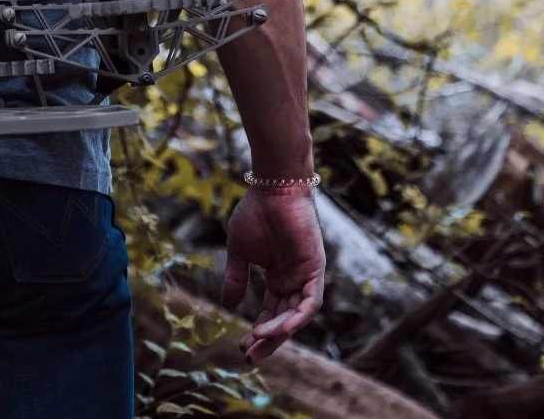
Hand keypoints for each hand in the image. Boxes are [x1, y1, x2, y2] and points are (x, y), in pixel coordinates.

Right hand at [220, 187, 324, 359]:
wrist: (272, 189)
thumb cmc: (255, 214)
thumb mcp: (239, 252)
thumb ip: (236, 278)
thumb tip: (228, 305)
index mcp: (278, 278)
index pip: (271, 313)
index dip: (258, 332)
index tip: (242, 346)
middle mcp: (294, 281)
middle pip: (285, 320)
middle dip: (269, 339)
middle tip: (251, 355)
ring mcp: (306, 276)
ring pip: (297, 315)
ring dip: (280, 331)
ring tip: (259, 339)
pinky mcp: (316, 269)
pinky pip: (311, 302)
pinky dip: (298, 317)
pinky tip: (280, 327)